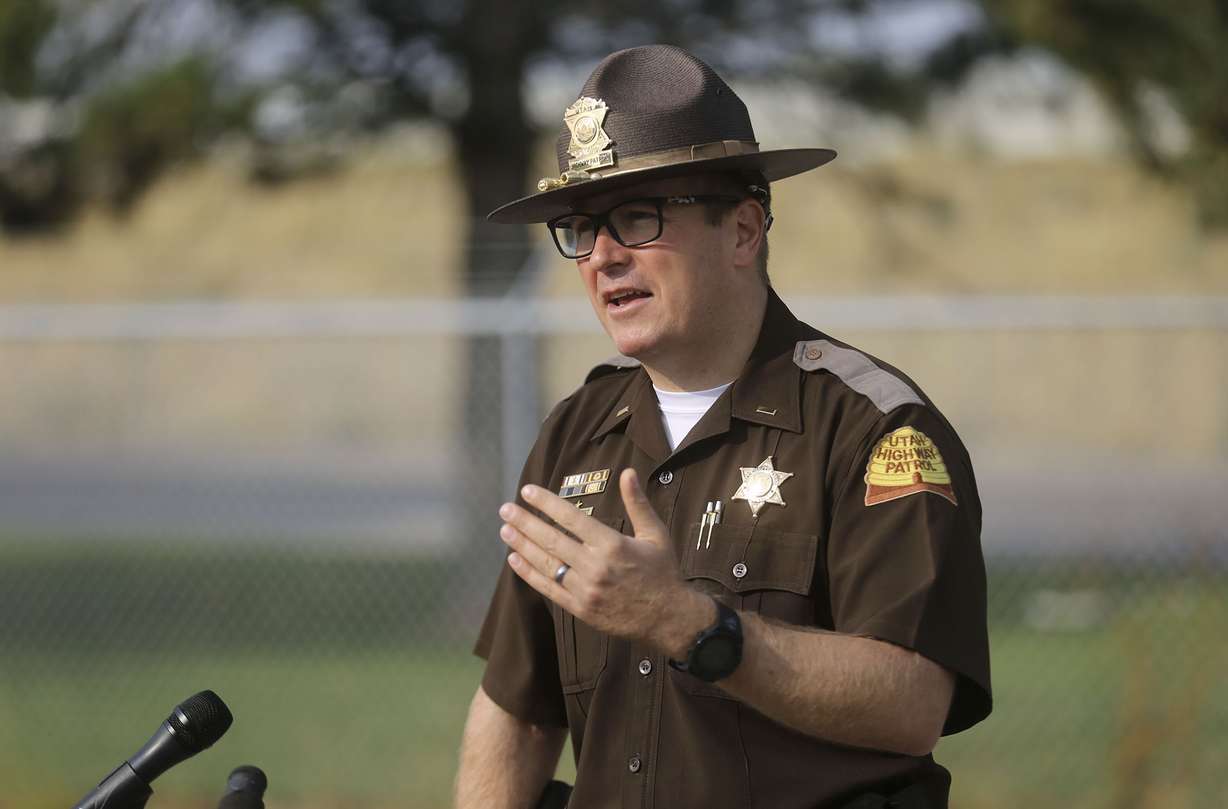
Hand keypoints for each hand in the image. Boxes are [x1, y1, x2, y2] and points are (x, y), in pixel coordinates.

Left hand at [498, 468, 711, 656]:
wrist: (668, 618)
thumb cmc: (662, 572)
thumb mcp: (655, 534)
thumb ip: (637, 503)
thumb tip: (627, 472)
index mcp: (612, 545)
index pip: (571, 518)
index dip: (546, 503)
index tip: (527, 491)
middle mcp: (595, 567)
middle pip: (552, 540)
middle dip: (525, 522)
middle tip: (506, 509)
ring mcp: (585, 590)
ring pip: (546, 564)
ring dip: (522, 545)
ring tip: (505, 529)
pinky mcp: (580, 609)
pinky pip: (549, 589)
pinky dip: (529, 574)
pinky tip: (515, 560)